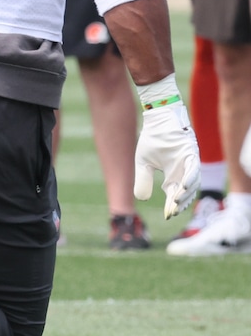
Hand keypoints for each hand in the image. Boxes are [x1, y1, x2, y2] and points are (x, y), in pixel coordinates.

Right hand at [133, 100, 200, 218]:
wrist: (156, 119)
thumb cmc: (152, 139)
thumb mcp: (142, 163)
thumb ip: (143, 180)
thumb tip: (142, 199)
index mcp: (173, 174)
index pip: (174, 194)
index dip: (172, 206)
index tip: (167, 216)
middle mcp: (184, 170)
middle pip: (185, 192)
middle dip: (180, 203)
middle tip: (173, 211)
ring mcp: (189, 162)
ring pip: (192, 183)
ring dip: (185, 193)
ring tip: (176, 202)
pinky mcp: (191, 153)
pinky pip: (194, 169)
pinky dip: (190, 179)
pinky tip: (183, 187)